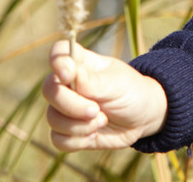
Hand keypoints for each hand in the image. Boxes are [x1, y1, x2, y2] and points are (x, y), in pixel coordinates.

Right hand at [43, 39, 167, 151]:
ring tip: (102, 120)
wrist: (142, 117)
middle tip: (96, 110)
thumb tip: (68, 72)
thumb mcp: (116, 83)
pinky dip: (77, 140)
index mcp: (82, 64)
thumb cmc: (130, 91)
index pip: (59, 52)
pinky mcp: (69, 132)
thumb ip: (92, 81)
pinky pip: (58, 140)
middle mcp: (69, 85)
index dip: (57, 61)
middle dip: (71, 105)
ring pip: (52, 118)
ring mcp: (67, 109)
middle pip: (50, 90)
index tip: (68, 74)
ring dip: (78, 125)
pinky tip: (94, 134)